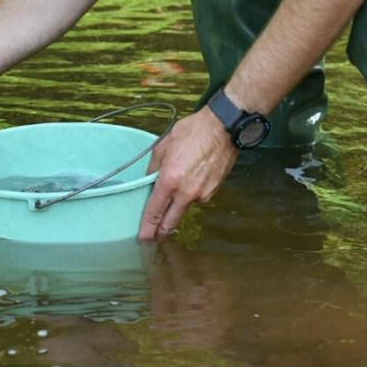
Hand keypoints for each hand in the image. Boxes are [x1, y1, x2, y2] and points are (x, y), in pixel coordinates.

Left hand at [138, 108, 238, 240]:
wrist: (223, 128)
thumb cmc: (194, 132)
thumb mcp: (163, 146)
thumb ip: (153, 168)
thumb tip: (149, 181)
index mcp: (170, 181)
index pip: (154, 212)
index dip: (147, 228)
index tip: (143, 238)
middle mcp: (186, 193)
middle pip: (170, 221)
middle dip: (160, 231)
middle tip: (153, 237)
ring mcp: (202, 194)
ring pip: (184, 208)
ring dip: (176, 208)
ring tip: (175, 191)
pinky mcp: (213, 192)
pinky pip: (197, 198)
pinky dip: (191, 195)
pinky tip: (192, 180)